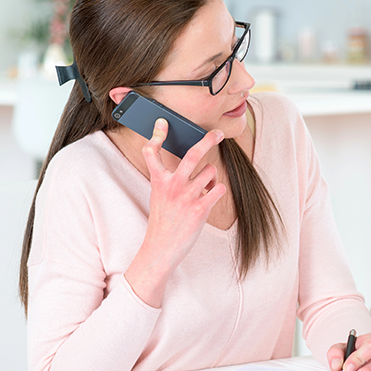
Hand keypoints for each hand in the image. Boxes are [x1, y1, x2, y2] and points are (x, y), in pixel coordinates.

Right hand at [125, 119, 226, 306]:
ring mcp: (187, 196)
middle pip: (193, 154)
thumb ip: (168, 177)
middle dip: (208, 139)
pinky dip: (217, 190)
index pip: (152, 152)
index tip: (162, 123)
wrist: (161, 247)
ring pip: (211, 171)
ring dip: (212, 177)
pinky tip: (209, 197)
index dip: (156, 136)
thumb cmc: (163, 219)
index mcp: (159, 180)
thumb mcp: (158, 194)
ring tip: (205, 187)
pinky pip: (219, 189)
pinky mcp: (200, 208)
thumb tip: (191, 161)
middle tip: (218, 133)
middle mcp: (172, 185)